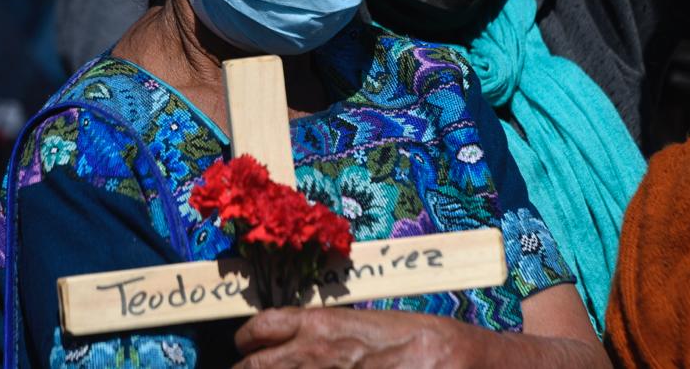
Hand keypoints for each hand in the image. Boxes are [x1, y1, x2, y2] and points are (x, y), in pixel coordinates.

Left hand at [233, 307, 475, 368]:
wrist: (443, 358)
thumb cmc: (411, 338)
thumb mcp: (361, 326)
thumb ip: (326, 336)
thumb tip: (302, 346)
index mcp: (319, 324)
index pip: (260, 328)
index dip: (247, 341)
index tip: (246, 348)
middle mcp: (312, 351)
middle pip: (253, 366)